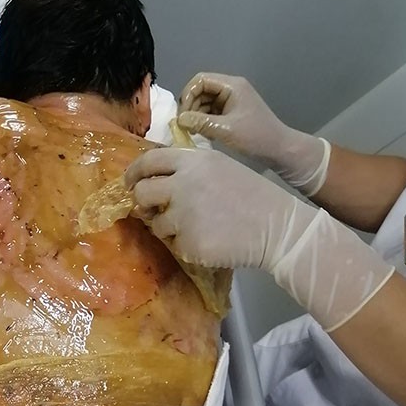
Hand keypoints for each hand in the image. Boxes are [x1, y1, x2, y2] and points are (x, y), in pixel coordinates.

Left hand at [125, 146, 303, 269]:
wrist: (275, 226)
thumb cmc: (250, 195)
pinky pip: (174, 245)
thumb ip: (185, 171)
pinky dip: (186, 245)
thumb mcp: (219, 168)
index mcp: (192, 161)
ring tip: (198, 226)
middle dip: (144, 203)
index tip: (130, 183)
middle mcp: (182, 185)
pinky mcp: (188, 243)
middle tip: (154, 210)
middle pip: (142, 193)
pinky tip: (208, 239)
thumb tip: (151, 183)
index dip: (134, 173)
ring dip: (169, 227)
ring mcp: (183, 215)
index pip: (149, 161)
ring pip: (156, 224)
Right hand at [177, 72, 329, 195]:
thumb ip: (200, 123)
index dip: (188, 95)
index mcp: (232, 86)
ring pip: (204, 101)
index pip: (200, 80)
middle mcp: (231, 89)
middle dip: (190, 106)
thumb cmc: (256, 137)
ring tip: (193, 131)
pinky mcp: (231, 112)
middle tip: (186, 126)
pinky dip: (203, 120)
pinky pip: (211, 111)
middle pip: (201, 90)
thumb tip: (179, 120)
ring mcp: (231, 100)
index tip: (183, 115)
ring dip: (196, 115)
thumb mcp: (225, 130)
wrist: (278, 149)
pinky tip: (202, 133)